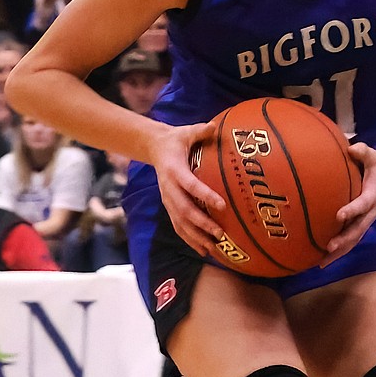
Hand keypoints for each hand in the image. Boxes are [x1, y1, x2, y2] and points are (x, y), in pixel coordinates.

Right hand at [152, 120, 230, 258]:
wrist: (153, 148)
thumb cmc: (176, 140)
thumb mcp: (186, 131)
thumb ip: (200, 130)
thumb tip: (214, 126)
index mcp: (174, 171)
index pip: (190, 186)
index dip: (205, 196)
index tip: (222, 205)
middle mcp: (169, 188)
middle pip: (184, 211)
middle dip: (202, 224)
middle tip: (220, 233)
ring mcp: (167, 200)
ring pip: (180, 223)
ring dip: (196, 237)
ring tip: (213, 248)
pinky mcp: (169, 206)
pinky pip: (178, 226)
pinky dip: (190, 239)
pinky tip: (203, 250)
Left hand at [324, 140, 375, 259]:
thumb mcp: (373, 155)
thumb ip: (363, 152)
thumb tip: (351, 148)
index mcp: (373, 195)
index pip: (363, 204)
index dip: (352, 210)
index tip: (339, 216)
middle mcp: (370, 212)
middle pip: (358, 230)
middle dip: (344, 240)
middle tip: (329, 248)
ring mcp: (366, 219)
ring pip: (353, 239)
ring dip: (339, 252)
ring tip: (323, 263)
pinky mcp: (360, 223)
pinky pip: (350, 239)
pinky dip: (339, 250)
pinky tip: (324, 258)